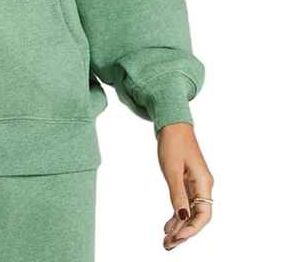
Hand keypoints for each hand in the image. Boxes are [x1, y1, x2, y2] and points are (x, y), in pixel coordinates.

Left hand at [157, 123, 213, 250]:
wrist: (171, 123)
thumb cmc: (173, 142)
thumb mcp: (172, 168)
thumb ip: (177, 193)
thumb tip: (182, 217)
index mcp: (204, 182)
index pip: (203, 214)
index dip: (192, 229)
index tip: (177, 238)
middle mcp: (202, 186)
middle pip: (197, 217)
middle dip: (184, 233)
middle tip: (168, 245)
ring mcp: (194, 184)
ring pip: (190, 212)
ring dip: (179, 227)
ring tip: (166, 241)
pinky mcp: (186, 181)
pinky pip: (183, 203)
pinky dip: (176, 215)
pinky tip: (168, 226)